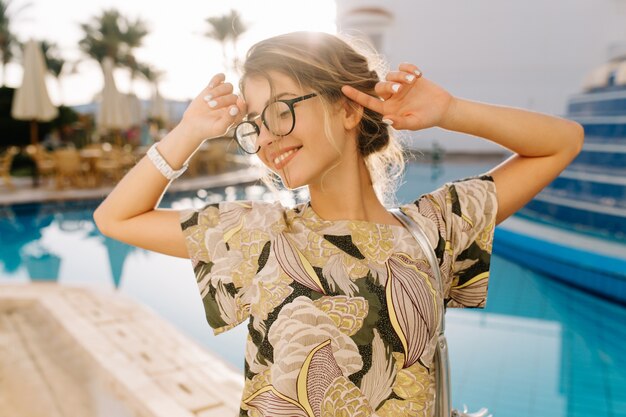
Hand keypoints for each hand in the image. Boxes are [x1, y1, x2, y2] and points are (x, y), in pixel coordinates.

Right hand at [179, 73, 245, 142]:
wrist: (193, 125)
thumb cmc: (208, 129)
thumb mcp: (218, 128)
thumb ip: (229, 120)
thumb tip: (235, 108)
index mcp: (237, 114)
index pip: (244, 107)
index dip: (240, 105)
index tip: (231, 107)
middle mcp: (233, 103)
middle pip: (234, 96)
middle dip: (222, 100)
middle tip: (210, 106)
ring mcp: (224, 94)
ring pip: (228, 86)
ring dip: (217, 91)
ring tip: (206, 99)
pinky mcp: (214, 88)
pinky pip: (220, 77)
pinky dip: (217, 79)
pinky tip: (210, 87)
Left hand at [341, 63, 455, 130]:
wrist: (443, 109)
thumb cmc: (427, 119)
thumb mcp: (414, 123)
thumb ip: (400, 123)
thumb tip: (385, 119)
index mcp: (389, 109)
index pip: (369, 102)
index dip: (356, 96)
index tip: (343, 89)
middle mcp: (392, 97)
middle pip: (380, 86)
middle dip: (389, 85)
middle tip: (402, 88)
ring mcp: (401, 86)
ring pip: (391, 75)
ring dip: (401, 76)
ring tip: (413, 80)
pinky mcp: (410, 77)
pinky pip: (403, 67)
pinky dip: (409, 68)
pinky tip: (419, 74)